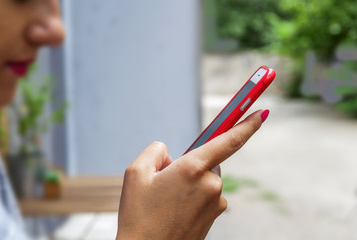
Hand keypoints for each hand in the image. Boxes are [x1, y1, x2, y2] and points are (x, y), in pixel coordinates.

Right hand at [116, 109, 268, 239]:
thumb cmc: (138, 215)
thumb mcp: (136, 172)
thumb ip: (156, 150)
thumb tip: (172, 154)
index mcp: (193, 168)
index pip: (229, 140)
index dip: (247, 124)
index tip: (262, 113)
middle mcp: (211, 185)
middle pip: (206, 161)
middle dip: (188, 165)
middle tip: (165, 183)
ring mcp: (215, 204)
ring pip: (204, 179)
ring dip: (189, 183)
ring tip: (167, 203)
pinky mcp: (214, 217)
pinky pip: (206, 196)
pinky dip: (192, 197)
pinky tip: (175, 211)